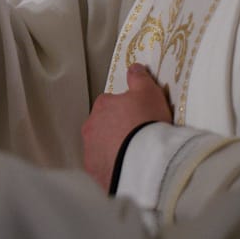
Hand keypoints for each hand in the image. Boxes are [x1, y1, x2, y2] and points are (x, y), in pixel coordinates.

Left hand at [82, 63, 171, 190]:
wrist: (144, 160)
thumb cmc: (146, 122)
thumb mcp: (149, 93)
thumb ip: (139, 78)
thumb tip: (134, 67)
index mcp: (102, 106)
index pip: (110, 103)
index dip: (126, 109)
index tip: (139, 117)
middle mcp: (91, 127)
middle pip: (103, 125)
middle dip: (116, 129)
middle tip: (137, 136)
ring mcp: (91, 151)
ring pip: (101, 146)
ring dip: (113, 149)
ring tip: (134, 155)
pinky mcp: (95, 171)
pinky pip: (103, 167)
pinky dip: (113, 167)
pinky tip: (128, 168)